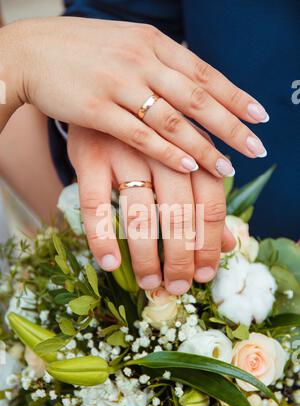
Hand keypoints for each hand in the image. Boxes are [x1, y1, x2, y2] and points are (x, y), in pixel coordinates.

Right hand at [1, 17, 267, 178]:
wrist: (32, 52)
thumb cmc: (83, 52)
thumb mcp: (127, 45)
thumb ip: (160, 64)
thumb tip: (194, 88)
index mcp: (153, 43)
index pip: (205, 73)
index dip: (236, 97)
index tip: (260, 117)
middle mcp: (141, 60)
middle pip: (198, 97)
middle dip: (231, 126)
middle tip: (256, 148)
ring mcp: (119, 84)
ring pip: (172, 119)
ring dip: (203, 145)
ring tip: (227, 167)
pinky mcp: (97, 109)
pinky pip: (139, 133)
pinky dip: (166, 150)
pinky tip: (188, 164)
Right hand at [68, 126, 235, 294]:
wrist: (106, 97)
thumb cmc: (152, 141)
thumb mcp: (184, 164)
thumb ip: (207, 202)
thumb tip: (230, 245)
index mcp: (194, 150)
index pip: (211, 204)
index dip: (210, 244)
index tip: (205, 275)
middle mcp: (165, 149)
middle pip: (179, 214)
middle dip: (180, 257)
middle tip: (177, 286)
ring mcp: (126, 152)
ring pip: (140, 214)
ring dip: (146, 255)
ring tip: (150, 282)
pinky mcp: (91, 158)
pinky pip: (96, 205)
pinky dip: (102, 237)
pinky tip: (110, 264)